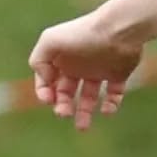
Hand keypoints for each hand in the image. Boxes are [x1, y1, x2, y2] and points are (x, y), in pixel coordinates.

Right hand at [29, 11, 143, 130]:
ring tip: (82, 127)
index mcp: (61, 58)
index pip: (48, 81)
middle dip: (62, 106)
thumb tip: (44, 80)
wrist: (118, 29)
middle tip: (64, 113)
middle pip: (66, 92)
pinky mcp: (118, 74)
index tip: (49, 99)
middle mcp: (79, 65)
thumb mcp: (50, 41)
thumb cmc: (83, 34)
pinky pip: (113, 95)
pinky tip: (106, 109)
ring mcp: (98, 71)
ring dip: (83, 113)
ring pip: (88, 98)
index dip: (45, 92)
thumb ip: (38, 60)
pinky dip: (110, 105)